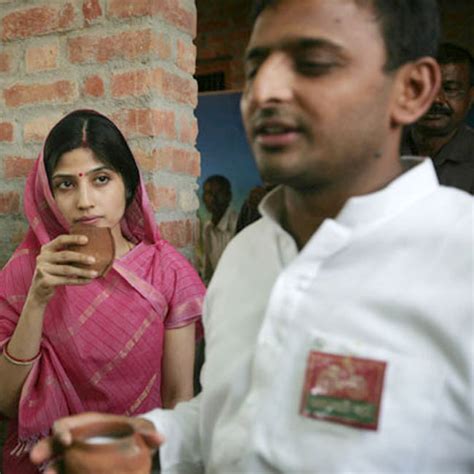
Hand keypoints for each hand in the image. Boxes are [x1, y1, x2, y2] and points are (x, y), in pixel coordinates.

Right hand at [30, 234, 98, 304]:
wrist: (40, 290)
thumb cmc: (55, 272)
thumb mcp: (58, 261)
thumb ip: (68, 254)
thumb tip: (94, 250)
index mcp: (47, 249)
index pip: (60, 240)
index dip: (73, 239)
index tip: (87, 240)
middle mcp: (42, 257)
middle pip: (64, 255)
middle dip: (81, 257)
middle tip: (94, 260)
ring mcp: (42, 269)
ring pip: (67, 269)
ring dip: (82, 272)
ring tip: (95, 274)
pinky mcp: (44, 281)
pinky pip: (66, 280)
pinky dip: (78, 280)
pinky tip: (88, 281)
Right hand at [30, 412, 163, 473]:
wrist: (135, 444)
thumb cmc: (132, 432)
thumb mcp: (141, 429)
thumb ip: (149, 432)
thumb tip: (161, 439)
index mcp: (88, 424)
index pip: (69, 423)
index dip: (62, 429)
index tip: (65, 440)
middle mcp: (77, 439)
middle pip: (55, 442)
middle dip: (44, 448)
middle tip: (37, 459)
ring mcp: (75, 456)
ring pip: (57, 461)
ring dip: (51, 468)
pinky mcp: (78, 468)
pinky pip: (67, 471)